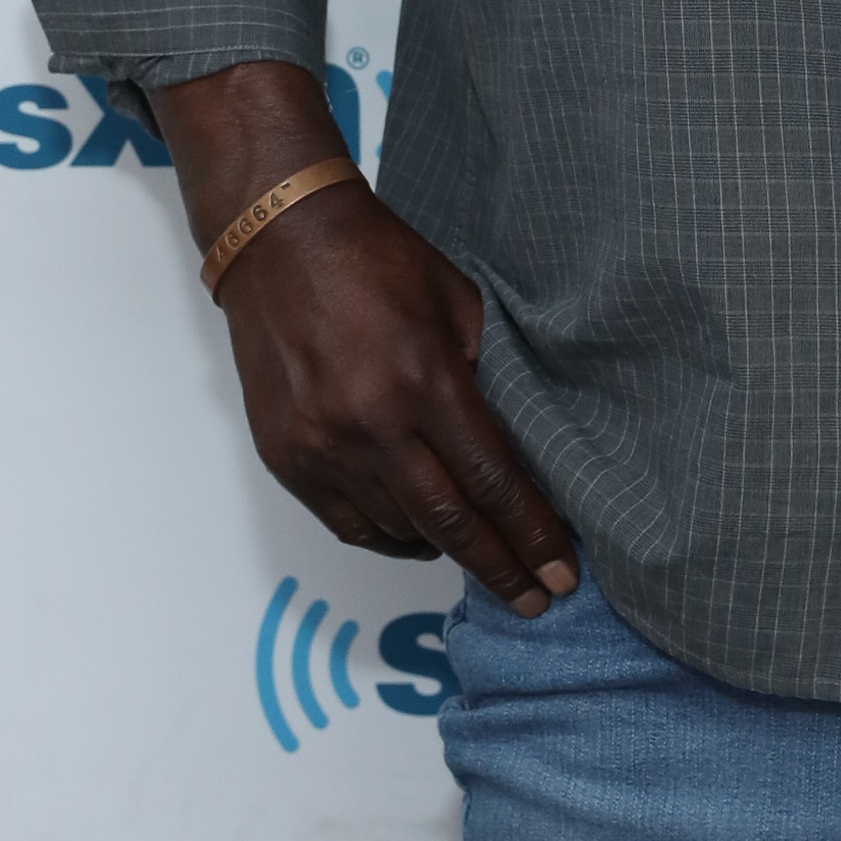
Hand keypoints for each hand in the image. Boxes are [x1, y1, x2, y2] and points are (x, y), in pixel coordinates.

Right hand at [152, 62, 577, 615]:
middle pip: (449, 522)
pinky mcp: (288, 460)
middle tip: (537, 598)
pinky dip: (391, 539)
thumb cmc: (376, 258)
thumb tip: (511, 436)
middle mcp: (371, 426)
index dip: (530, 532)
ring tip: (486, 561)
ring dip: (447, 553)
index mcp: (423, 380)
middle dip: (500, 566)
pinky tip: (420, 538)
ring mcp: (323, 449)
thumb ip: (483, 371)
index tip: (561, 570)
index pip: (491, 480)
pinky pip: (350, 525)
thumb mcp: (455, 300)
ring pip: (399, 530)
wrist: (279, 242)